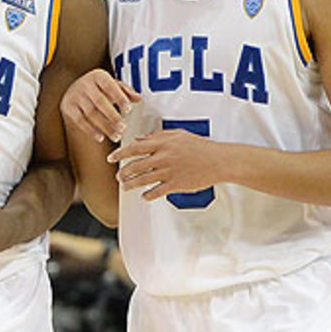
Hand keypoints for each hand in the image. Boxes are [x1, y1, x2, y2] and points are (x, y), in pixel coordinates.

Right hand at [61, 69, 139, 142]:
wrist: (74, 90)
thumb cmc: (97, 88)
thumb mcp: (112, 85)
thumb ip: (126, 92)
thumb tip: (139, 99)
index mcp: (98, 76)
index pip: (110, 86)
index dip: (119, 98)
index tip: (128, 110)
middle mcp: (85, 84)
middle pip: (100, 101)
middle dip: (112, 116)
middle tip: (123, 127)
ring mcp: (75, 96)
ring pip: (91, 114)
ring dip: (104, 127)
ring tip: (116, 136)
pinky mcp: (68, 107)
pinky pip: (80, 121)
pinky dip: (91, 130)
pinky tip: (101, 137)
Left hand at [109, 128, 226, 200]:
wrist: (219, 161)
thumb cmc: (200, 146)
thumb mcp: (179, 135)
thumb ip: (157, 136)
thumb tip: (138, 139)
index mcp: (163, 143)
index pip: (135, 148)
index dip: (120, 153)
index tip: (111, 158)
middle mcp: (164, 157)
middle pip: (135, 165)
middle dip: (123, 172)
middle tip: (118, 176)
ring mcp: (169, 171)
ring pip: (142, 180)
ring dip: (130, 184)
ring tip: (124, 187)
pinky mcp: (176, 184)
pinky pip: (156, 192)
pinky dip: (147, 195)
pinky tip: (144, 196)